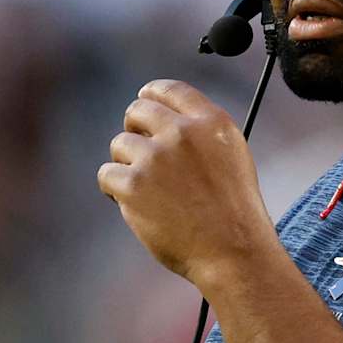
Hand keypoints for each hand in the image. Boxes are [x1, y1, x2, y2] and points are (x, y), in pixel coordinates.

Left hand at [97, 79, 279, 288]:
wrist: (233, 252)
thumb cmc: (234, 212)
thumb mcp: (232, 156)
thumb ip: (201, 133)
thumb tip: (164, 123)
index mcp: (211, 122)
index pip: (169, 90)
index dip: (151, 95)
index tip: (143, 103)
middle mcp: (182, 133)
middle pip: (137, 111)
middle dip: (133, 129)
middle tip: (138, 151)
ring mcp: (155, 158)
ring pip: (119, 144)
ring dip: (126, 164)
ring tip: (146, 190)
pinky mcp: (133, 185)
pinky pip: (107, 175)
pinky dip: (114, 189)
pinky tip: (132, 203)